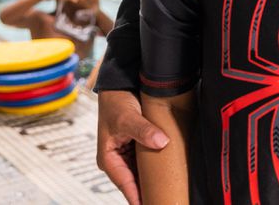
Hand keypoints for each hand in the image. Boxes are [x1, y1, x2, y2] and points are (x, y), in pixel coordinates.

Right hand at [97, 90, 168, 204]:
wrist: (120, 85)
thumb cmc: (116, 102)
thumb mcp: (127, 117)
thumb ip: (143, 130)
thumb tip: (161, 142)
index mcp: (109, 159)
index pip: (126, 185)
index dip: (138, 198)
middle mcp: (118, 159)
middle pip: (135, 182)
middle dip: (148, 192)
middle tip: (164, 200)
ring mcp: (128, 154)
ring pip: (142, 173)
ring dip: (153, 180)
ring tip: (168, 192)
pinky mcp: (138, 146)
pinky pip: (147, 162)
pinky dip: (156, 167)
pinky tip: (169, 172)